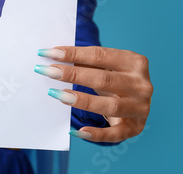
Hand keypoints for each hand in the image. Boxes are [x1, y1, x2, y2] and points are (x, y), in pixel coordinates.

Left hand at [34, 46, 152, 142]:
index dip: (74, 54)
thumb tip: (53, 56)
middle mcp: (141, 85)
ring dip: (82, 100)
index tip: (49, 53)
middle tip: (48, 72)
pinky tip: (77, 132)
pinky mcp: (135, 128)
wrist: (135, 101)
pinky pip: (114, 134)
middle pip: (103, 79)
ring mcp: (140, 108)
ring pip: (110, 106)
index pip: (100, 55)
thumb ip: (84, 61)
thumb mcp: (104, 66)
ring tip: (58, 95)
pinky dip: (96, 135)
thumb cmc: (114, 78)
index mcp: (134, 62)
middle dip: (73, 74)